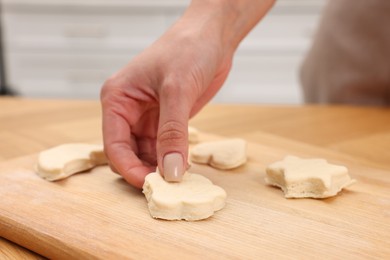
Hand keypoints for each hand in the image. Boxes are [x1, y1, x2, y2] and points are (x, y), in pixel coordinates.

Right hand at [101, 0, 273, 187]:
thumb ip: (172, 132)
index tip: (150, 185)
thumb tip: (171, 171)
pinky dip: (172, 160)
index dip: (130, 168)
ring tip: (179, 179)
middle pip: (129, 153)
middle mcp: (128, 110)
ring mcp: (147, 117)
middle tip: (167, 187)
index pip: (115, 145)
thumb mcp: (177, 90)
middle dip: (145, 170)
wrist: (212, 36)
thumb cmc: (187, 48)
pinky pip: (164, 147)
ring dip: (160, 168)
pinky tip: (184, 167)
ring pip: (147, 153)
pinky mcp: (166, 120)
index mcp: (118, 98)